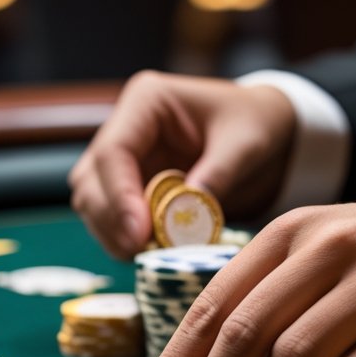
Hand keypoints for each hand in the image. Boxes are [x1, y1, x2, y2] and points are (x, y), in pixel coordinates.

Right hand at [69, 70, 296, 258]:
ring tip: (147, 255)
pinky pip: (111, 216)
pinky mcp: (130, 185)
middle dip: (111, 220)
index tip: (139, 235)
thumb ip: (218, 175)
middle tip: (140, 252)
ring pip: (92, 201)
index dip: (119, 196)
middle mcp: (125, 126)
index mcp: (147, 101)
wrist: (263, 129)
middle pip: (91, 179)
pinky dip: (124, 238)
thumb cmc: (255, 123)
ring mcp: (124, 158)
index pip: (113, 151)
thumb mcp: (246, 144)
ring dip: (112, 233)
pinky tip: (150, 252)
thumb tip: (185, 216)